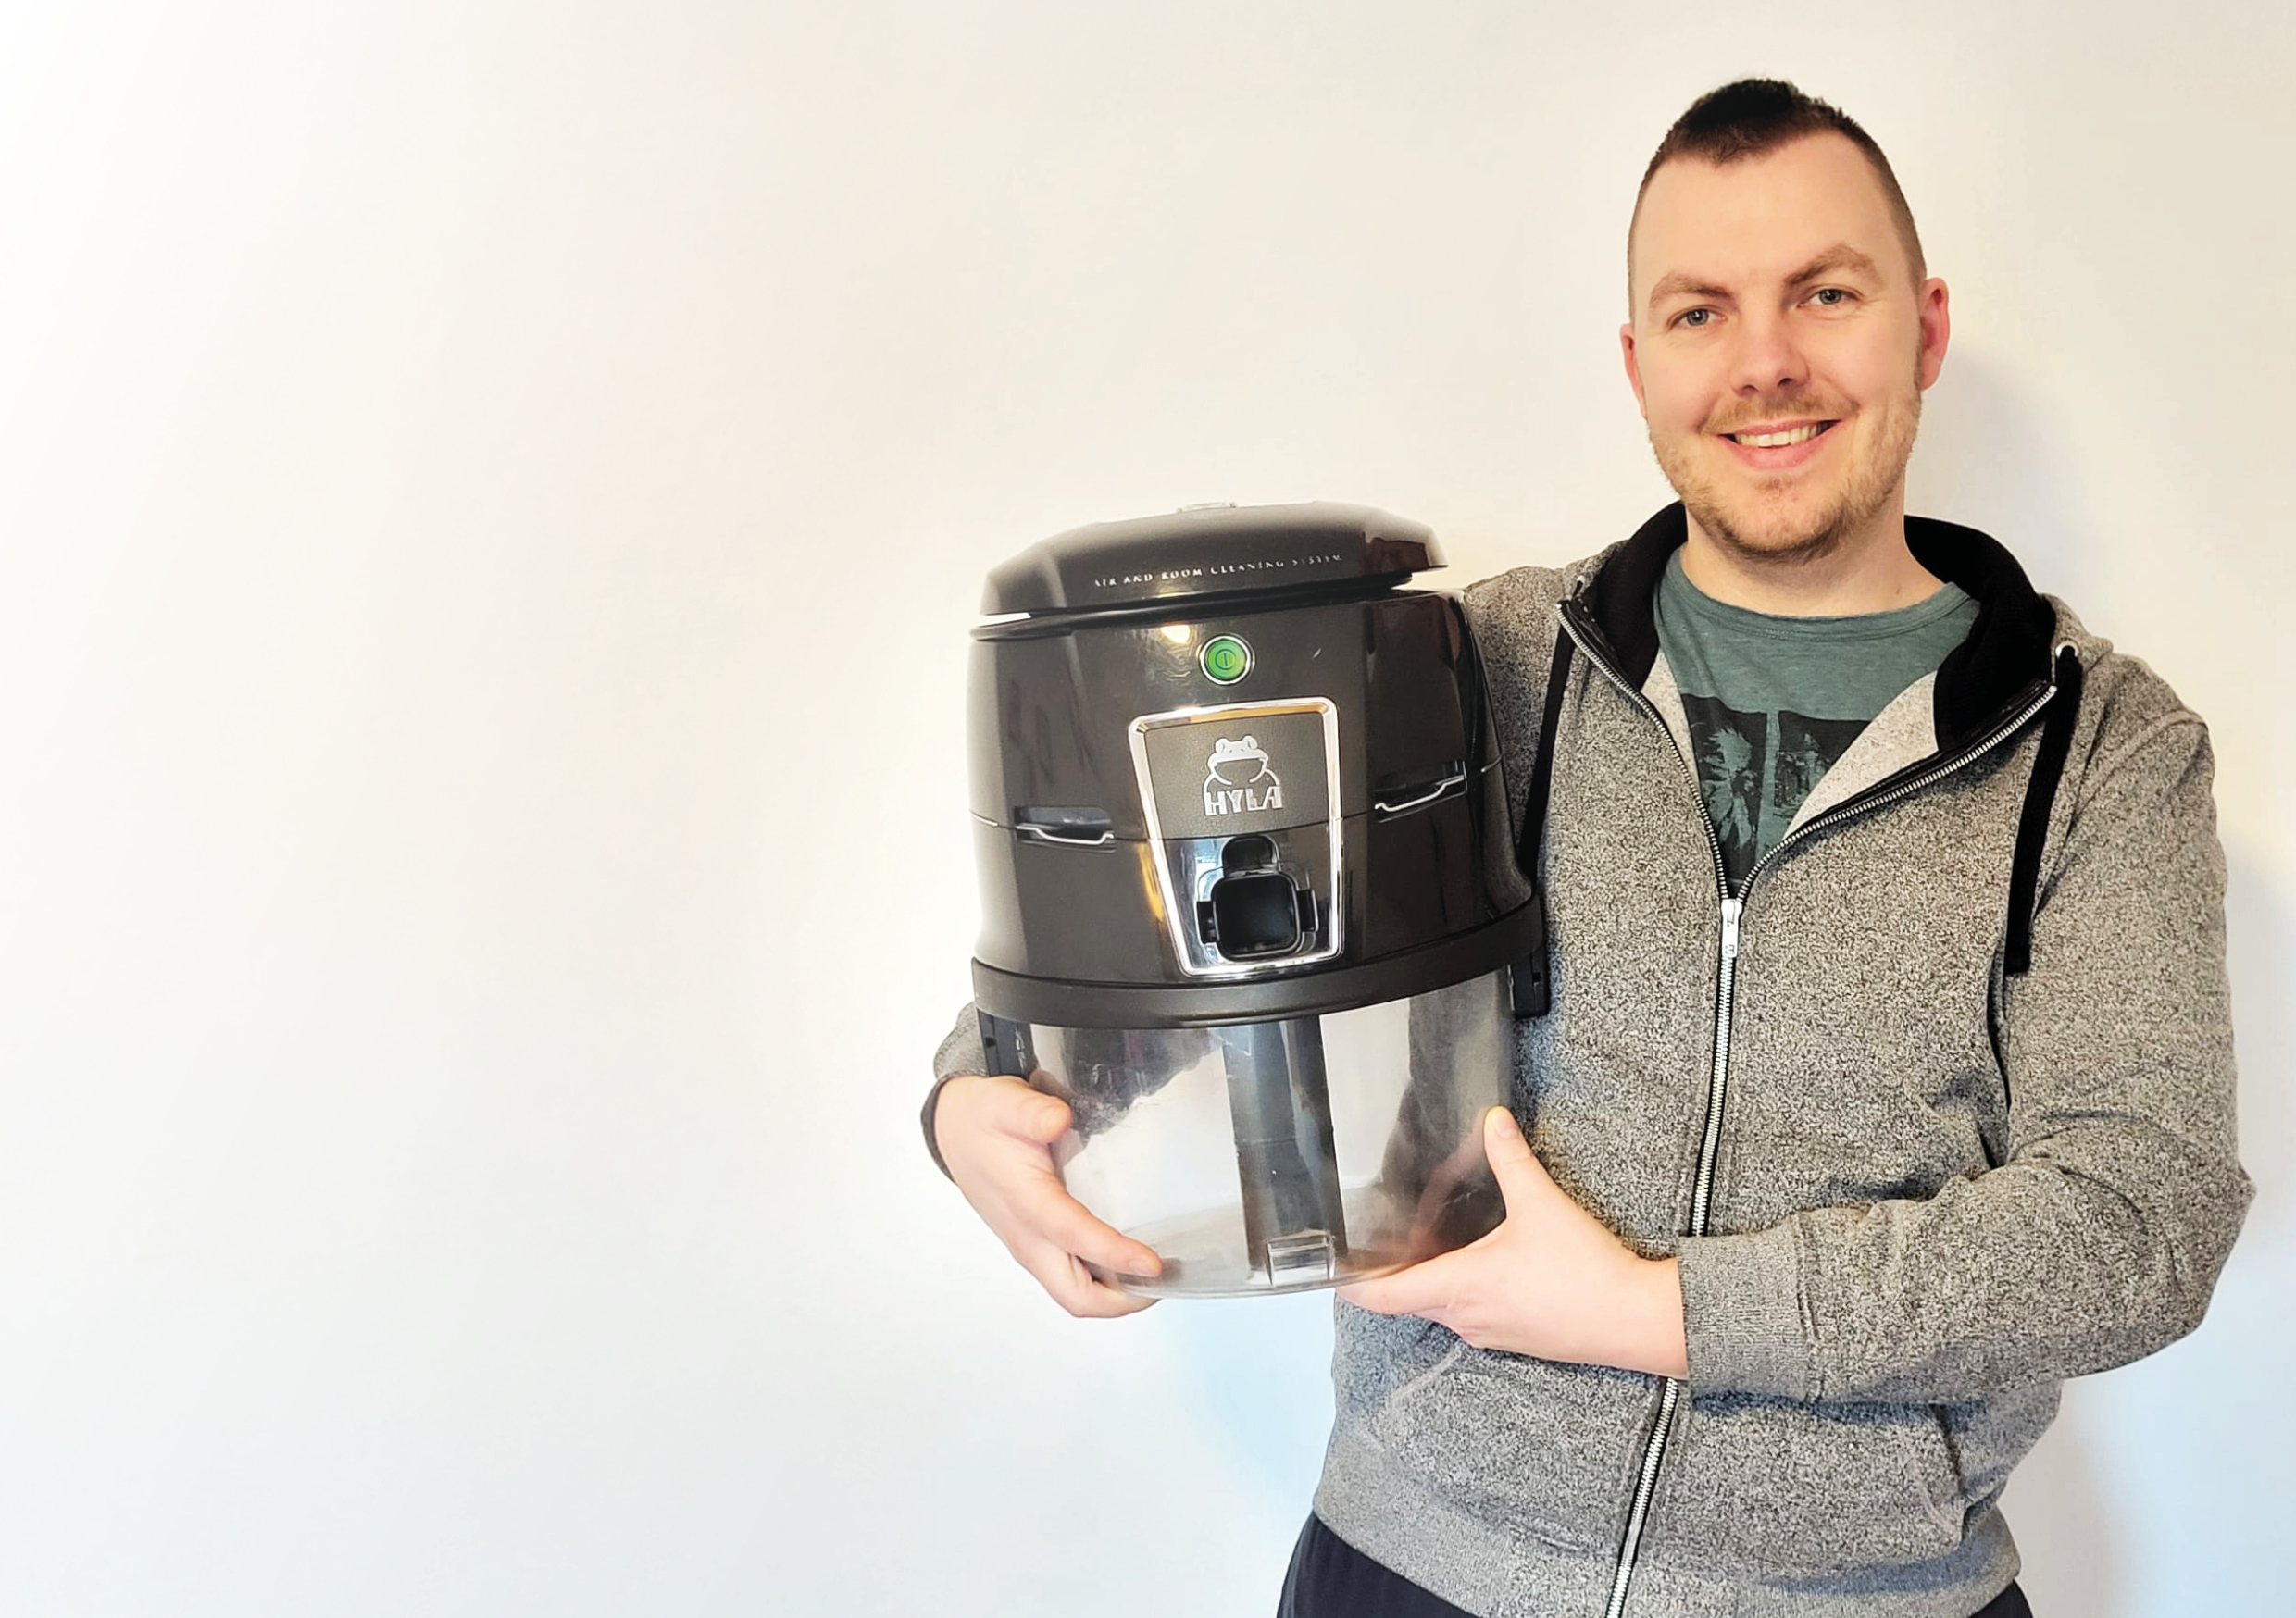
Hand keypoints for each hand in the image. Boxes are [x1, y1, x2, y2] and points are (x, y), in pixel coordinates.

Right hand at [936, 1074, 1163, 1318]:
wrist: (957, 1131)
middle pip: (1075, 1295)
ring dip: (1114, 1296)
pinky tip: (1127, 1262)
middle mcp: (1028, 1236)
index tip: (1154, 1262)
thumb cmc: (984, 1120)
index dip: (1116, 1256)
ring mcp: (1031, 1246)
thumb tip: (1059, 1120)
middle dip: (1121, 1301)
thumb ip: (1033, 1112)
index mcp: (1026, 1202)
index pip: (1075, 1238)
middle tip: (1162, 1281)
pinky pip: (1070, 1279)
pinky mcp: (1036, 1246)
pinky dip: (1102, 1282)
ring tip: (1152, 1275)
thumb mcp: (1005, 1103)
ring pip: (1073, 1293)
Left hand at [1338, 1107, 1686, 1377]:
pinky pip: (1472, 1312)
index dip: (1350, 1282)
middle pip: (1408, 1297)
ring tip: (1428, 1240)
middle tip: (1383, 1233)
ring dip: (1430, 1276)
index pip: (1382, 1295)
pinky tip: (1479, 1260)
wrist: (1636, 1321)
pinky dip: (1462, 1288)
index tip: (1332, 1266)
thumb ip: (1511, 1159)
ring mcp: (1490, 1331)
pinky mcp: (1515, 1336)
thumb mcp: (1542, 1205)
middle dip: (1393, 1268)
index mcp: (1457, 1288)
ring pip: (1441, 1305)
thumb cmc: (1585, 1274)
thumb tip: (1492, 1121)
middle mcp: (1465, 1317)